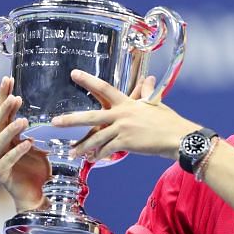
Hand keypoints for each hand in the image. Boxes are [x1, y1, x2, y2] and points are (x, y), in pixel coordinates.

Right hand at [0, 77, 51, 210]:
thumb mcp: (41, 144)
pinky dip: (16, 151)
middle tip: (14, 96)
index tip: (8, 79)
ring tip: (23, 120)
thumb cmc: (38, 169)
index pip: (2, 111)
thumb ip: (39, 129)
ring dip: (10, 129)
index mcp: (5, 136)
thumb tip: (55, 107)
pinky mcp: (0, 174)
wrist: (38, 196)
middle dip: (4, 108)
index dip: (3, 95)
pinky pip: (6, 160)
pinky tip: (27, 143)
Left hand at [51, 70, 199, 161]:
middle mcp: (122, 114)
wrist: (178, 138)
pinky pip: (107, 150)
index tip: (73, 74)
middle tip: (55, 122)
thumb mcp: (156, 104)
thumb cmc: (169, 122)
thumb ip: (147, 94)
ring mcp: (123, 129)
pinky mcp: (126, 143)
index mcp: (127, 103)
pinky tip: (93, 159)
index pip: (104, 88)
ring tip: (72, 152)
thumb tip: (149, 79)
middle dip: (71, 120)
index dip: (88, 80)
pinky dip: (99, 155)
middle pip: (91, 116)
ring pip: (96, 138)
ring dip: (83, 146)